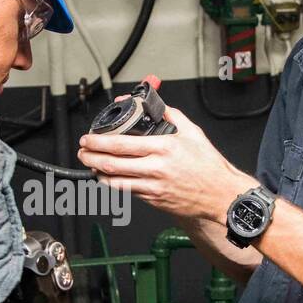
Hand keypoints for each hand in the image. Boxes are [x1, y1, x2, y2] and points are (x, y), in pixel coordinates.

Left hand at [77, 105, 257, 222]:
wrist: (220, 194)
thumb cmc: (208, 165)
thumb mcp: (192, 132)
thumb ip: (171, 115)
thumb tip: (155, 103)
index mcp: (163, 148)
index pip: (121, 144)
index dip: (98, 142)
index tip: (88, 138)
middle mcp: (155, 168)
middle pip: (111, 164)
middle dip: (90, 157)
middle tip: (83, 151)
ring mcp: (153, 187)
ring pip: (115, 182)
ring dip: (97, 173)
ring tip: (90, 165)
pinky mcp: (153, 200)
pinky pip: (127, 191)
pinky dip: (113, 184)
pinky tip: (108, 178)